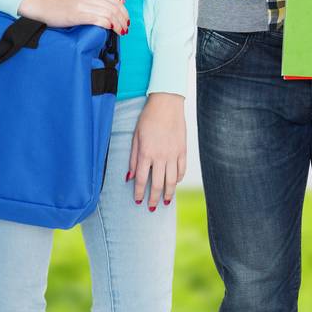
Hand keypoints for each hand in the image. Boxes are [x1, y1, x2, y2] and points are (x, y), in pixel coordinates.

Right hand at [18, 0, 127, 33]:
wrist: (40, 5)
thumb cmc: (59, 3)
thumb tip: (118, 3)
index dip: (123, 11)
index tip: (125, 19)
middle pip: (114, 7)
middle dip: (123, 19)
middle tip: (125, 28)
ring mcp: (82, 4)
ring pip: (108, 13)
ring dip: (118, 24)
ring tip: (120, 31)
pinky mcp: (76, 14)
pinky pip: (98, 19)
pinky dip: (108, 24)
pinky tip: (111, 29)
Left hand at [128, 93, 185, 210]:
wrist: (167, 103)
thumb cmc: (148, 118)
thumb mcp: (135, 137)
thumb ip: (133, 158)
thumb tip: (129, 177)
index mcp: (146, 153)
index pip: (142, 179)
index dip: (139, 192)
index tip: (138, 201)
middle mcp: (161, 156)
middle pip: (158, 184)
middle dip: (154, 198)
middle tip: (152, 208)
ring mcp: (174, 154)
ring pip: (172, 180)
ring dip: (169, 193)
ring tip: (166, 201)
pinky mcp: (183, 149)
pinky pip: (182, 169)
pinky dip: (179, 178)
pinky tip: (175, 183)